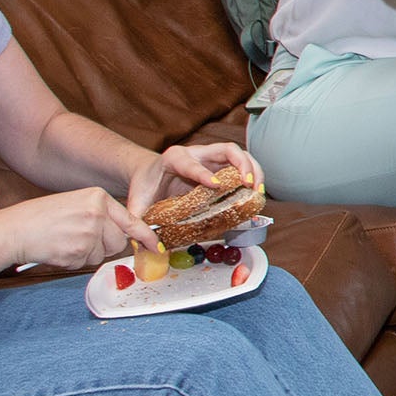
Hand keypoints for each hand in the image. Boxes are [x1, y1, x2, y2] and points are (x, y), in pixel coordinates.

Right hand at [0, 188, 159, 268]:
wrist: (14, 230)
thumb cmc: (41, 218)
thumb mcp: (75, 204)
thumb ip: (100, 215)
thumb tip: (124, 234)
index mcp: (98, 198)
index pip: (131, 220)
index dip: (145, 235)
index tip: (155, 246)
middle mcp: (98, 213)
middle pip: (117, 241)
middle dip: (103, 246)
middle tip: (77, 238)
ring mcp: (89, 233)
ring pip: (102, 254)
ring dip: (87, 254)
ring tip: (65, 241)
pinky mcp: (79, 251)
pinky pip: (86, 263)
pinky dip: (73, 261)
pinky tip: (59, 249)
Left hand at [125, 143, 260, 220]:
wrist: (149, 173)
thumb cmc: (146, 186)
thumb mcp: (138, 202)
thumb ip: (138, 222)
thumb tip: (147, 245)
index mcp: (174, 158)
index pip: (192, 164)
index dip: (204, 173)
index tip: (215, 185)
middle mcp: (197, 153)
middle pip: (227, 149)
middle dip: (242, 165)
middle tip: (249, 185)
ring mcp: (212, 157)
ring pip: (240, 155)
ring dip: (254, 170)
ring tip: (257, 190)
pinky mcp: (222, 165)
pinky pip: (243, 165)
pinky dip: (253, 175)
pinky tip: (255, 192)